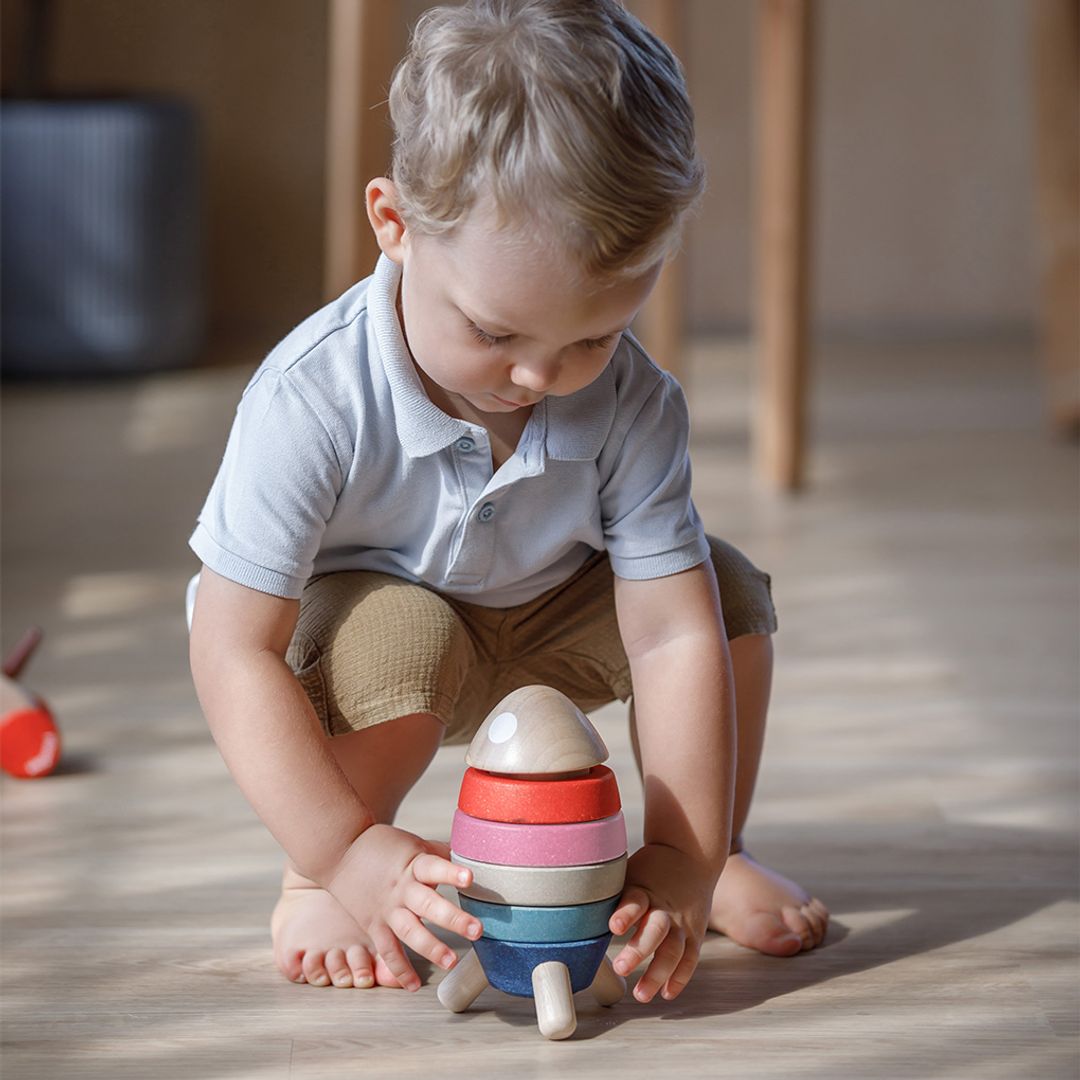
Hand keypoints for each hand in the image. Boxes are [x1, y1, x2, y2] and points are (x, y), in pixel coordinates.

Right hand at [324, 823, 482, 990]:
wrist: (339, 850)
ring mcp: (386, 909)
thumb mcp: (412, 843)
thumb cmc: (381, 845)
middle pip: (428, 905)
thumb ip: (438, 853)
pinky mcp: (373, 925)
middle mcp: (401, 888)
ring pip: (409, 931)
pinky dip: (399, 970)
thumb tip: (470, 852)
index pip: (434, 867)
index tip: (470, 878)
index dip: (451, 873)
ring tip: (451, 962)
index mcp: (413, 864)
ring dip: (431, 947)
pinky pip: (387, 951)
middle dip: (453, 919)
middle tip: (476, 930)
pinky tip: (414, 985)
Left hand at [608, 843, 714, 1002]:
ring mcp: (682, 922)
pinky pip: (690, 958)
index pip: (635, 901)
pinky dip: (679, 977)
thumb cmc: (649, 867)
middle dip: (639, 951)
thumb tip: (571, 905)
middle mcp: (665, 908)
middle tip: (620, 968)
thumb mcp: (629, 871)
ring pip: (673, 950)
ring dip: (658, 974)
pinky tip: (666, 994)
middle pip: (655, 931)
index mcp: (644, 890)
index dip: (625, 914)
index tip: (612, 926)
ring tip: (640, 995)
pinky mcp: (694, 933)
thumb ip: (609, 891)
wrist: (690, 853)